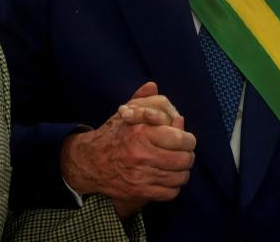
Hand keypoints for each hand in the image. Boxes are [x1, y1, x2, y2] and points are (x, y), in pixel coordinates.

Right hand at [59, 82, 195, 217]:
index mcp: (142, 134)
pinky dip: (173, 187)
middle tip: (185, 154)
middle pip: (183, 160)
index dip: (188, 140)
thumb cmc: (112, 136)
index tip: (187, 140)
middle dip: (188, 156)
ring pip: (179, 178)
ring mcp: (141, 176)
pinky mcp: (139, 192)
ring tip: (178, 167)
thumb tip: (152, 85)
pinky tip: (168, 179)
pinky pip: (169, 193)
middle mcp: (142, 155)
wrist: (90, 162)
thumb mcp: (125, 114)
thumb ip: (141, 100)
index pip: (180, 139)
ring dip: (182, 172)